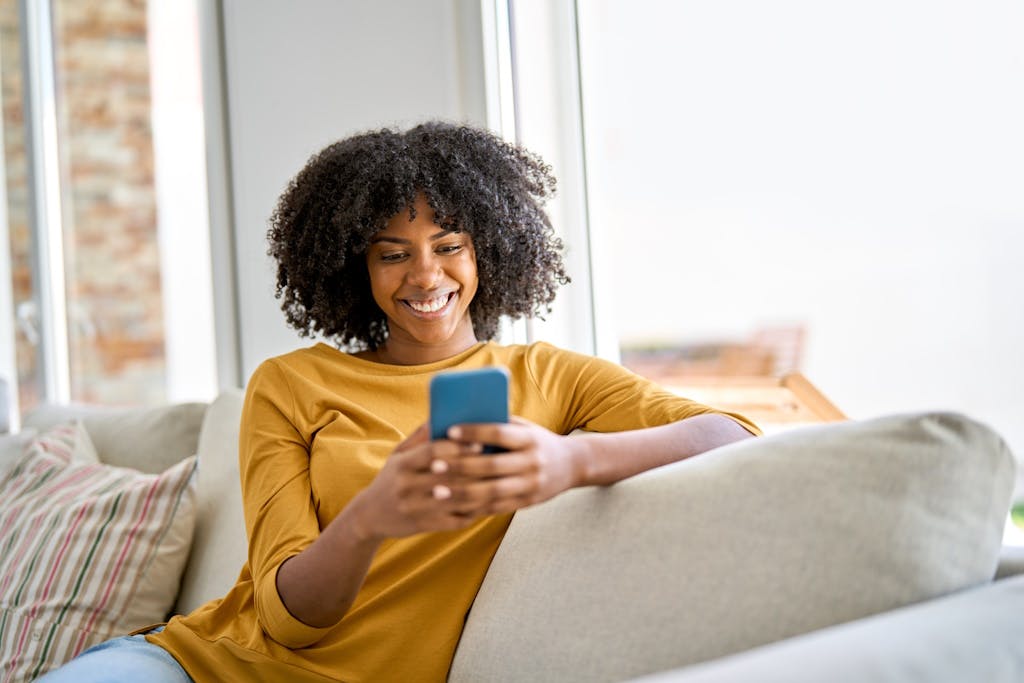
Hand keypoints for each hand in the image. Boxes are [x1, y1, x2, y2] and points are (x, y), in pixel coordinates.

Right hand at [349, 424, 487, 540]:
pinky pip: (455, 519)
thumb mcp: (398, 454)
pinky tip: (487, 504)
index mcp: (402, 464)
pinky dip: (473, 512)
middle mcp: (406, 486)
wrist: (370, 515)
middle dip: (475, 468)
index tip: (479, 443)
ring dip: (479, 490)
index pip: (433, 451)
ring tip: (498, 482)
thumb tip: (443, 413)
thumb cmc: (392, 478)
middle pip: (448, 475)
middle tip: (498, 462)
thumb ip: (420, 436)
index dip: (457, 446)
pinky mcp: (423, 526)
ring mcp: (415, 508)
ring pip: (455, 498)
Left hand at [435, 417, 582, 514]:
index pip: (499, 433)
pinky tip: (454, 505)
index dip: (474, 432)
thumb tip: (462, 417)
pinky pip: (497, 508)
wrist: (572, 465)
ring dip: (462, 492)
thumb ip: (499, 424)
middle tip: (435, 464)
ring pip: (492, 492)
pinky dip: (474, 507)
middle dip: (461, 466)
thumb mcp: (525, 428)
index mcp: (530, 438)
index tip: (449, 431)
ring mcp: (531, 485)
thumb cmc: (537, 441)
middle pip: (492, 466)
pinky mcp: (528, 502)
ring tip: (437, 491)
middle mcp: (533, 462)